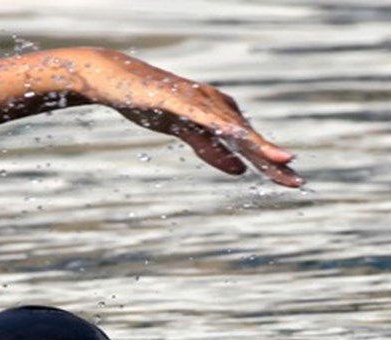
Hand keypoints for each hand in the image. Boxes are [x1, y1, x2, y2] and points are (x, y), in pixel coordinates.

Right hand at [84, 50, 302, 186]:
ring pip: (232, 127)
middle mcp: (216, 104)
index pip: (248, 144)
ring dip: (258, 144)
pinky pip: (203, 115)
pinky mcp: (178, 99)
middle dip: (272, 160)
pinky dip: (222, 126)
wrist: (119, 79)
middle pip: (248, 138)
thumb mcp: (186, 132)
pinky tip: (238, 137)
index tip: (292, 183)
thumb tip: (240, 170)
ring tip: (281, 160)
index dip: (270, 164)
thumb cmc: (152, 104)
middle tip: (297, 182)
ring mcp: (198, 100)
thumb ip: (212, 150)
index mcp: (219, 114)